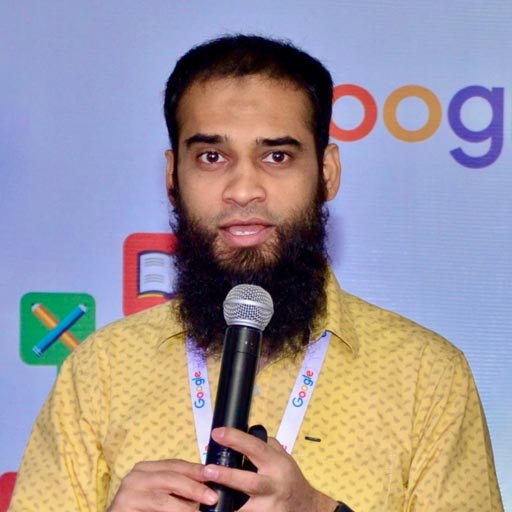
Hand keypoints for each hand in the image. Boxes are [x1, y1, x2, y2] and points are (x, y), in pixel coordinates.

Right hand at [107, 459, 217, 510]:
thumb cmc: (144, 510)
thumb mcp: (165, 496)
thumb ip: (180, 492)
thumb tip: (209, 490)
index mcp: (147, 468)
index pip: (176, 465)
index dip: (196, 469)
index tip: (215, 474)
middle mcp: (136, 475)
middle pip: (171, 476)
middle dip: (194, 486)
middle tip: (213, 497)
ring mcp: (128, 490)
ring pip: (163, 498)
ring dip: (185, 507)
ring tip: (202, 511)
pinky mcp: (122, 507)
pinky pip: (154, 510)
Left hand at [202, 427, 336, 511]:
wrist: (307, 507)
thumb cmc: (291, 478)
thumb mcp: (283, 457)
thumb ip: (265, 445)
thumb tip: (244, 432)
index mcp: (276, 464)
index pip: (255, 448)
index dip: (236, 439)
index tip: (218, 433)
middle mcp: (273, 485)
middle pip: (249, 482)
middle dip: (228, 476)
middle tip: (207, 470)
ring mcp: (268, 507)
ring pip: (244, 507)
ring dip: (225, 501)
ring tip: (205, 496)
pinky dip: (229, 511)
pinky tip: (216, 507)